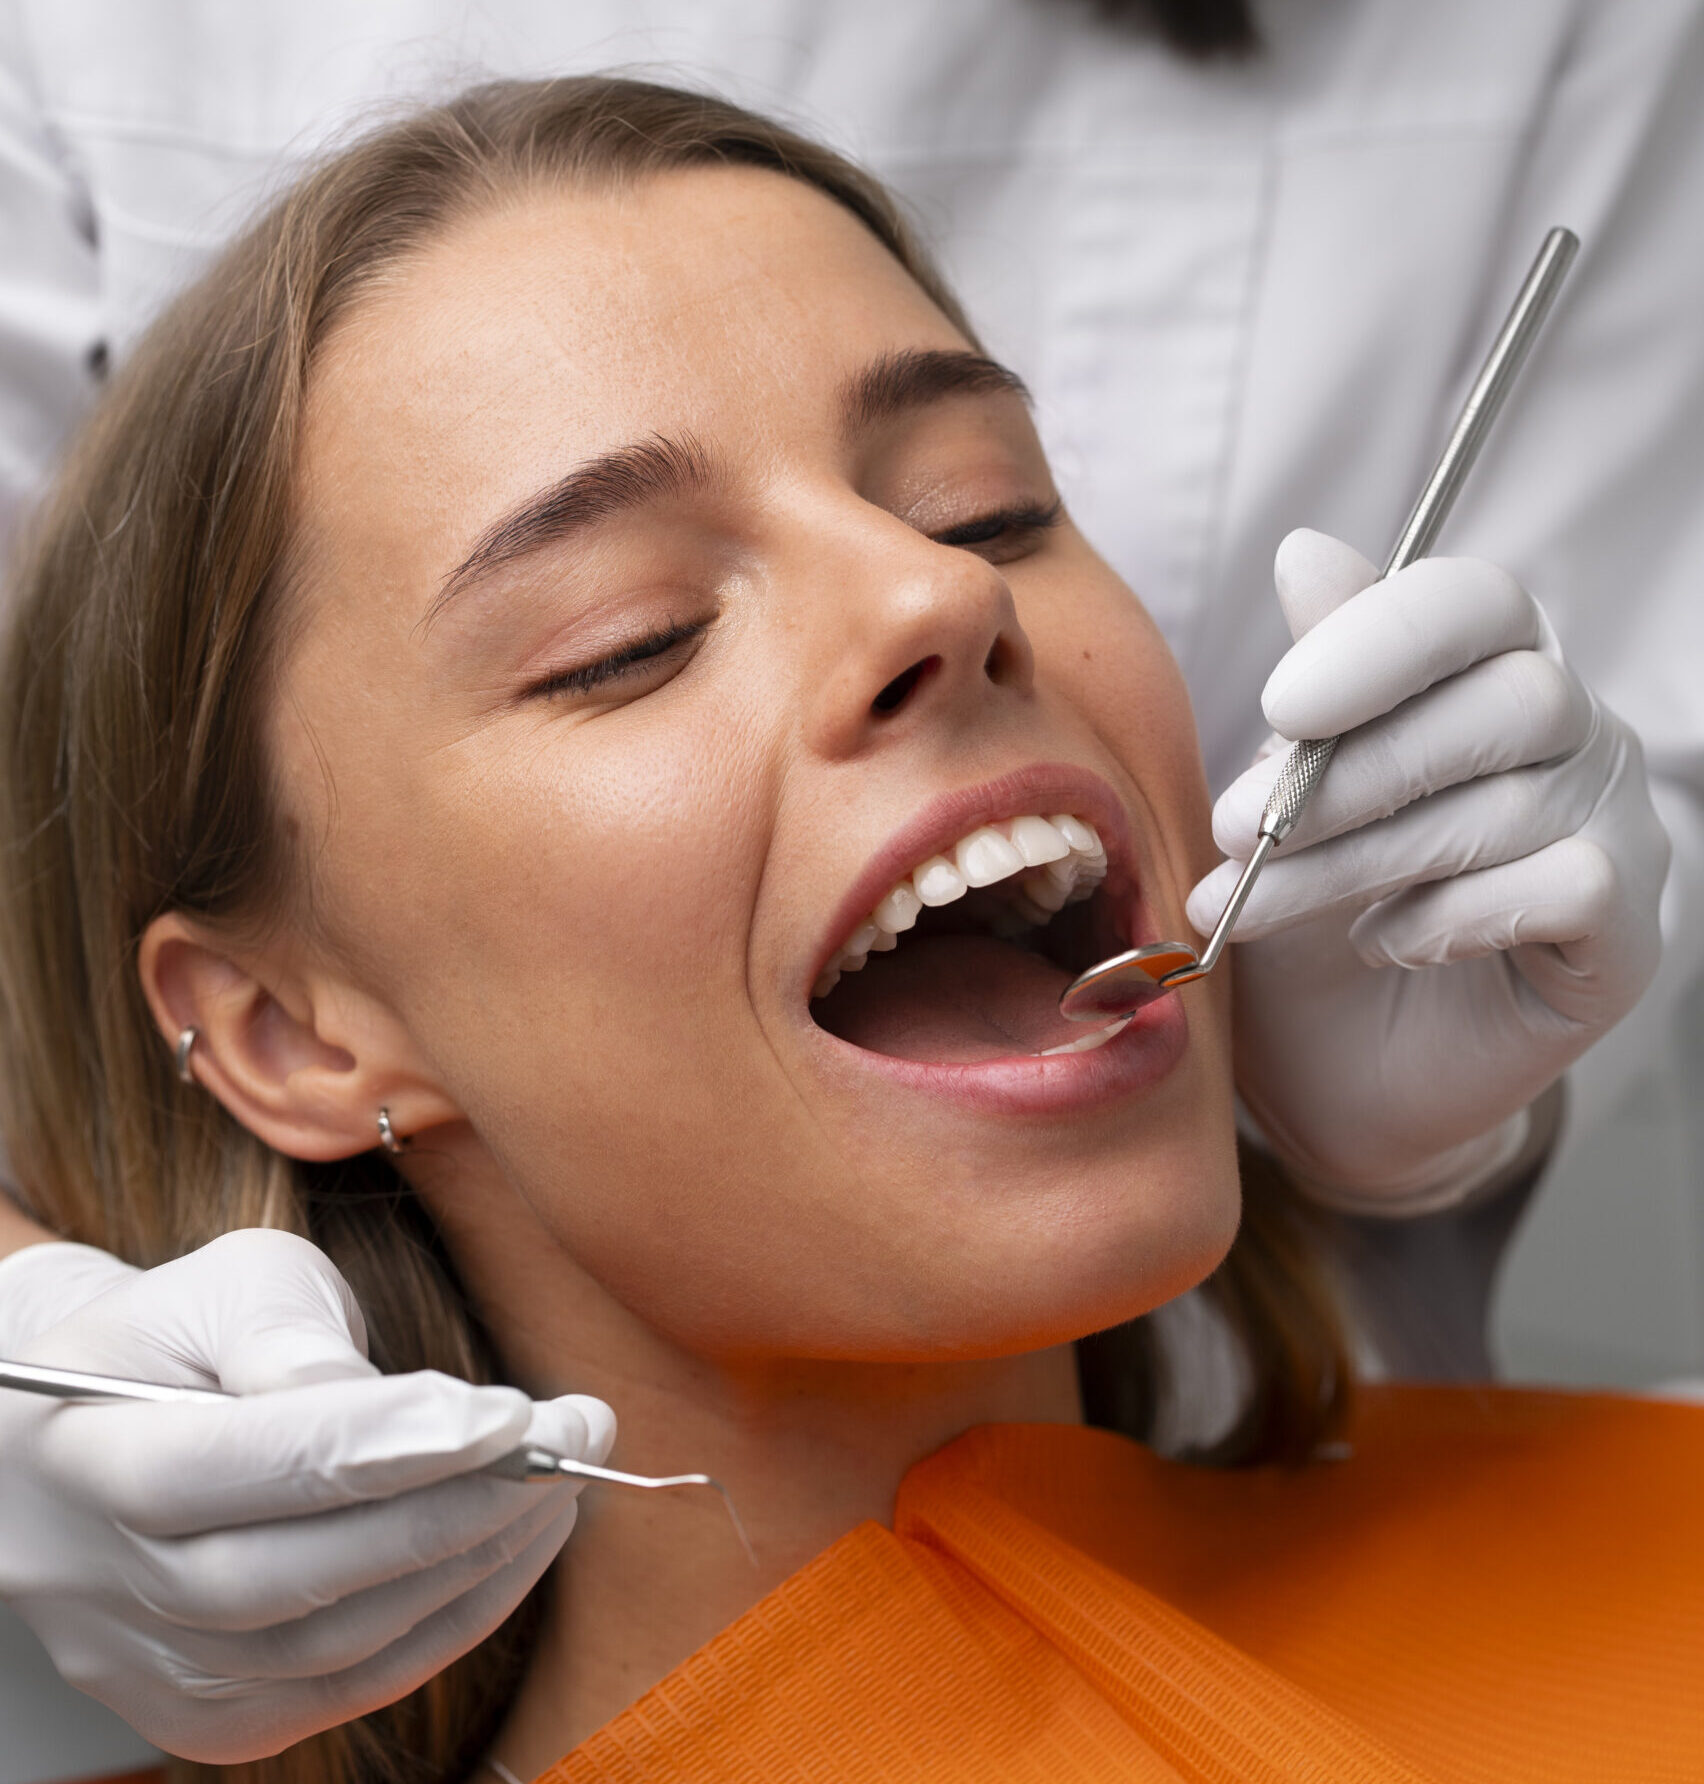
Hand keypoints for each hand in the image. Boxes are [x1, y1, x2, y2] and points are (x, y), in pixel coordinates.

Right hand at [0, 1228, 613, 1760]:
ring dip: (474, 1564)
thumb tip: (372, 1404)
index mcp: (83, 1454)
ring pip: (330, 1650)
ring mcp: (151, 1668)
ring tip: (567, 1479)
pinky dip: (453, 1620)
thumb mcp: (230, 1284)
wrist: (111, 1430)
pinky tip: (520, 1542)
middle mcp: (99, 1585)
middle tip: (573, 1436)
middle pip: (289, 1580)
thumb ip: (287, 1332)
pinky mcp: (214, 1715)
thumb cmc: (191, 1332)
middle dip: (457, 1508)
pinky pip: (349, 1689)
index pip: (235, 1468)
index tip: (512, 1412)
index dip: (382, 1445)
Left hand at [1189, 529, 1668, 1206]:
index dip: (1383, 639)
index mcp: (1490, 673)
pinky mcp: (1624, 934)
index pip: (1476, 603)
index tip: (1282, 704)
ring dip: (1357, 858)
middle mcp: (1573, 737)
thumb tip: (1307, 549)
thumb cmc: (1308, 913)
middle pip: (1504, 702)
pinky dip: (1451, 917)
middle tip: (1233, 832)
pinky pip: (1563, 887)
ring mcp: (1614, 830)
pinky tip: (1386, 941)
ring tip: (1264, 902)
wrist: (1332, 1069)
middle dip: (1348, 774)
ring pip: (1508, 805)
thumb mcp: (1286, 796)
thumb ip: (1318, 682)